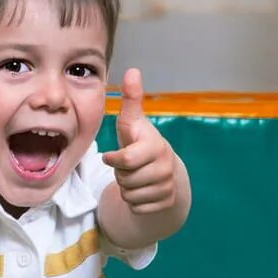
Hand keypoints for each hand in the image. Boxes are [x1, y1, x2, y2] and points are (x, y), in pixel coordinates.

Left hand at [102, 68, 177, 214]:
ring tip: (135, 175)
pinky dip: (134, 202)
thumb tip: (132, 70)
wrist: (164, 170)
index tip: (110, 156)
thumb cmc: (140, 142)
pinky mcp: (167, 202)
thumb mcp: (132, 122)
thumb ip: (131, 100)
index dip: (114, 160)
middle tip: (128, 165)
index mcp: (155, 146)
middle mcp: (165, 166)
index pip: (127, 160)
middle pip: (125, 179)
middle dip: (120, 174)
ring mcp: (168, 186)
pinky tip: (142, 189)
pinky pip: (137, 208)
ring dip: (126, 188)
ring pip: (130, 195)